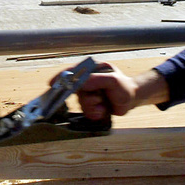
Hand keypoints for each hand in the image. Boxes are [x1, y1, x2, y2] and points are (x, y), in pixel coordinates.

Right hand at [52, 62, 167, 120]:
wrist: (132, 100)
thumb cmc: (124, 87)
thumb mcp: (113, 81)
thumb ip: (97, 80)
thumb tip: (80, 83)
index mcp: (91, 70)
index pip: (72, 72)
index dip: (61, 78)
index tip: (53, 84)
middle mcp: (87, 81)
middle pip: (75, 91)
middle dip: (87, 99)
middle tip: (99, 100)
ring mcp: (88, 93)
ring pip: (80, 104)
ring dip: (92, 107)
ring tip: (104, 106)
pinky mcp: (91, 104)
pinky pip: (86, 112)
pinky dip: (94, 114)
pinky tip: (103, 111)